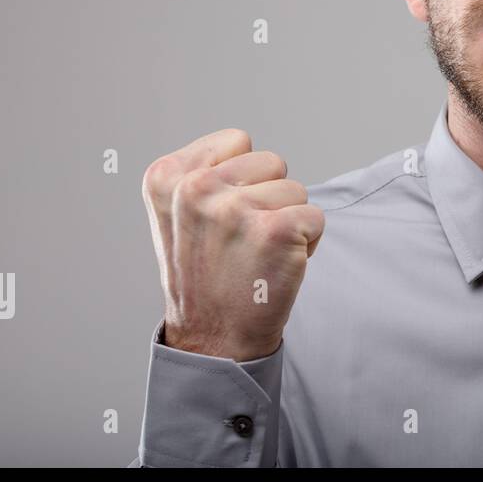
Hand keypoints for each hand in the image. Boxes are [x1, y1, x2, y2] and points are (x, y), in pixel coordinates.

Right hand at [142, 128, 324, 360]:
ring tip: (258, 254)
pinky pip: (316, 216)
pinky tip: (277, 266)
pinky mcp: (276, 229)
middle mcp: (195, 188)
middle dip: (268, 197)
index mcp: (166, 176)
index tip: (221, 217)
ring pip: (296, 189)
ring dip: (288, 220)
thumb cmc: (204, 275)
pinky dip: (307, 242)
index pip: (237, 141)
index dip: (242, 178)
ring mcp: (235, 208)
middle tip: (243, 240)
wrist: (212, 340)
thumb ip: (202, 173)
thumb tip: (244, 146)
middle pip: (272, 162)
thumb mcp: (177, 214)